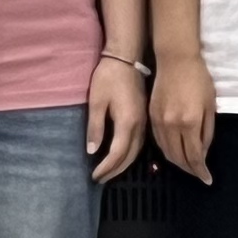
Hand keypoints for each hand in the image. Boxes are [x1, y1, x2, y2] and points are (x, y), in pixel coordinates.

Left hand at [85, 58, 147, 180]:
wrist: (126, 59)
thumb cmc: (108, 78)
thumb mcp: (96, 102)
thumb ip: (95, 127)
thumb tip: (92, 151)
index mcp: (128, 122)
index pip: (118, 153)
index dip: (107, 167)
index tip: (95, 176)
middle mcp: (140, 125)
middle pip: (130, 156)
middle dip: (115, 170)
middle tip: (101, 179)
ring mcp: (144, 121)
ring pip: (137, 151)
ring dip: (124, 164)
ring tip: (110, 172)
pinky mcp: (145, 117)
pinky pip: (140, 143)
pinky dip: (130, 154)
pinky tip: (122, 156)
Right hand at [152, 48, 217, 180]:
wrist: (176, 60)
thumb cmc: (199, 79)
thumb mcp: (210, 106)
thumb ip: (207, 132)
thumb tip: (203, 153)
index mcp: (190, 122)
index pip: (194, 156)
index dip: (201, 171)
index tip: (207, 179)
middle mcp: (172, 125)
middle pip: (178, 158)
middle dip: (189, 169)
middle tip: (198, 174)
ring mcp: (159, 121)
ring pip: (166, 151)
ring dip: (177, 162)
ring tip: (188, 165)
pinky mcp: (151, 116)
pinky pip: (158, 141)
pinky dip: (167, 150)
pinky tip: (175, 151)